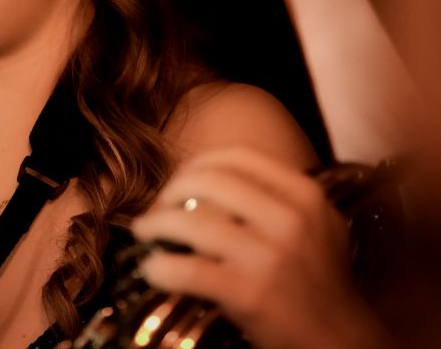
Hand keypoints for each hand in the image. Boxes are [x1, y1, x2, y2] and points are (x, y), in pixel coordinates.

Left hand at [130, 147, 391, 348]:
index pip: (235, 156)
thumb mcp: (312, 223)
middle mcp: (291, 219)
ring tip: (145, 232)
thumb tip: (203, 174)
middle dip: (171, 191)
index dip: (196, 164)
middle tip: (158, 208)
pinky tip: (152, 269)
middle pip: (208, 181)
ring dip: (156, 224)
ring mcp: (271, 256)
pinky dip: (160, 267)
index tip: (179, 181)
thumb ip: (271, 194)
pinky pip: (189, 270)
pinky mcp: (252, 293)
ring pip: (192, 222)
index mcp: (305, 194)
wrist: (341, 339)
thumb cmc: (316, 279)